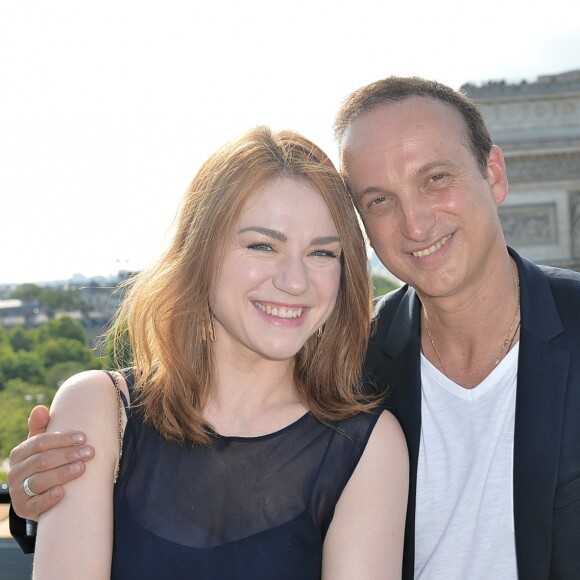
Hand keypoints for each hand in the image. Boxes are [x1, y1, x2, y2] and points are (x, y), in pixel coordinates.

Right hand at [7, 405, 94, 520]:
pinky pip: (36, 504)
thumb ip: (41, 427)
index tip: (83, 437)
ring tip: (82, 468)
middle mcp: (15, 472)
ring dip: (62, 473)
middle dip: (68, 455)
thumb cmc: (45, 463)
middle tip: (89, 452)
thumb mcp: (42, 445)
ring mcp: (18, 492)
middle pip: (42, 461)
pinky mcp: (24, 510)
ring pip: (40, 481)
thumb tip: (40, 408)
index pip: (39, 442)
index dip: (62, 439)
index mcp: (19, 453)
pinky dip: (49, 498)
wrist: (39, 495)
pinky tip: (63, 492)